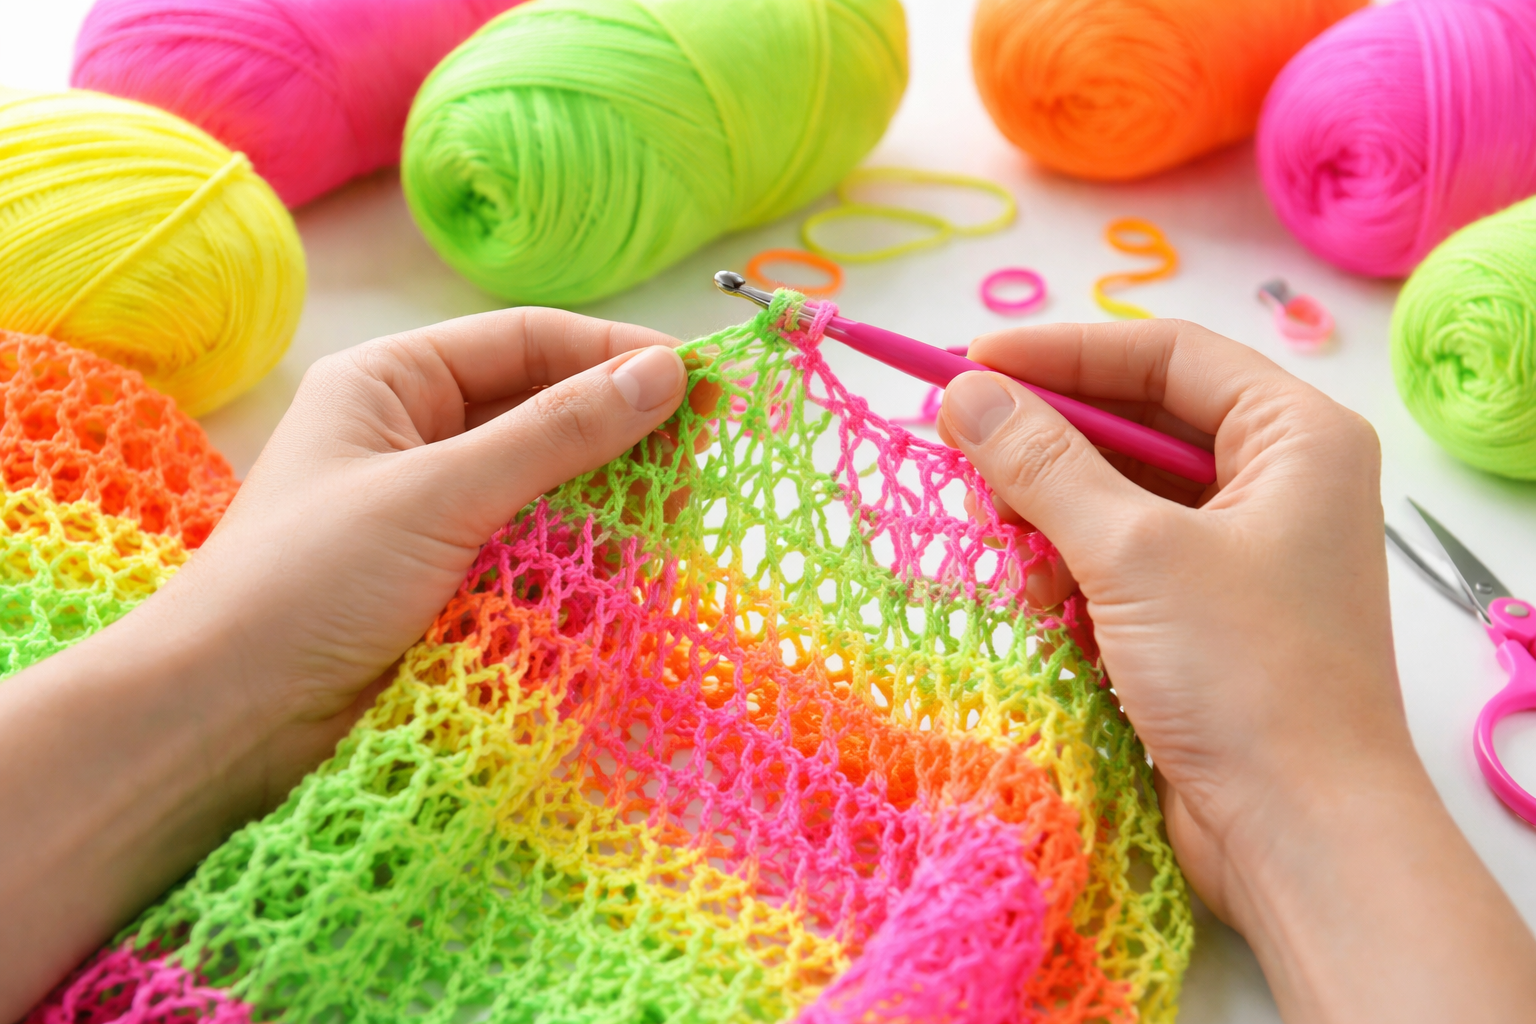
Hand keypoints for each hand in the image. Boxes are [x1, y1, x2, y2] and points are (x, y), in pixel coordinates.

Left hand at [0, 308, 688, 1017]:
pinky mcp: (450, 584)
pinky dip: (582, 561)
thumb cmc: (312, 581)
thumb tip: (665, 371)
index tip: (700, 381)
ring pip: (548, 488)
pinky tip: (630, 576)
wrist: (227, 720)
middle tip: (702, 457)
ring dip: (609, 503)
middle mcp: (416, 437)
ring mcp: (434, 514)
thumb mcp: (441, 493)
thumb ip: (556, 433)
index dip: (614, 354)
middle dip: (618, 433)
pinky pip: (536, 553)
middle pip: (543, 411)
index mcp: (394, 383)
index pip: (526, 342)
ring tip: (678, 519)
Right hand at [938, 319, 1535, 1022]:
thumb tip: (963, 393)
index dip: (1062, 351)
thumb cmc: (1244, 676)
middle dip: (1047, 432)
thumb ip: (1043, 463)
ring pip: (1121, 492)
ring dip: (1048, 502)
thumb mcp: (1134, 553)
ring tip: (985, 520)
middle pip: (1139, 421)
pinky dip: (1066, 558)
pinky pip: (1120, 555)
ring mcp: (1241, 552)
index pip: (1167, 355)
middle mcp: (1277, 482)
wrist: (1301, 838)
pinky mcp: (1204, 615)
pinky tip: (1022, 579)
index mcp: (1297, 437)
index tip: (967, 363)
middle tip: (956, 439)